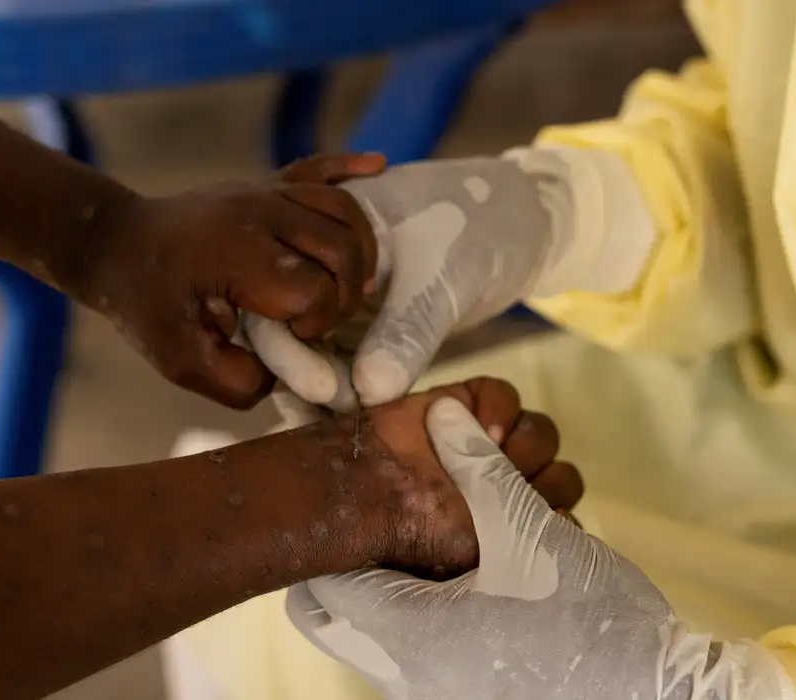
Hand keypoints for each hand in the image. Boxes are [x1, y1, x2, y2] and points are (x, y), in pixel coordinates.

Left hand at [64, 153, 384, 408]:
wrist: (116, 243)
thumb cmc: (148, 305)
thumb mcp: (180, 362)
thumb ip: (238, 382)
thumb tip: (288, 374)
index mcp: (238, 254)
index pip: (315, 289)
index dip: (318, 324)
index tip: (293, 338)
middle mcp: (258, 214)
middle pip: (343, 247)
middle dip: (347, 293)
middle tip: (324, 319)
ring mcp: (265, 193)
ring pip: (344, 210)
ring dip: (362, 250)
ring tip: (354, 284)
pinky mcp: (267, 184)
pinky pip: (318, 167)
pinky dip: (351, 167)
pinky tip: (379, 165)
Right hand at [249, 152, 577, 407]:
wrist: (518, 224)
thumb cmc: (477, 227)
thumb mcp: (441, 277)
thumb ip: (406, 331)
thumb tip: (368, 392)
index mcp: (315, 231)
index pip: (276, 294)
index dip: (290, 347)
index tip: (325, 390)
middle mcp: (314, 265)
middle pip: (283, 328)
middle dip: (303, 377)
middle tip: (339, 415)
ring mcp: (336, 298)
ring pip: (311, 353)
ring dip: (322, 392)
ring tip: (344, 430)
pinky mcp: (362, 326)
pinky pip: (342, 363)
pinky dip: (346, 391)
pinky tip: (357, 422)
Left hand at [288, 399, 793, 699]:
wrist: (653, 697)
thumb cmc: (589, 622)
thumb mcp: (531, 531)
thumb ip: (480, 468)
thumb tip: (443, 414)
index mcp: (406, 632)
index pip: (317, 585)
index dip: (335, 532)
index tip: (364, 497)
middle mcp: (403, 672)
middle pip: (336, 611)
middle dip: (360, 557)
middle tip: (397, 518)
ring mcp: (430, 690)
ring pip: (379, 628)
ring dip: (402, 578)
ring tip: (445, 540)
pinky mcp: (461, 694)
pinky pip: (417, 648)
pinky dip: (432, 607)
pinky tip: (479, 577)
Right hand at [354, 377, 582, 578]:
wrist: (364, 492)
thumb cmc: (420, 534)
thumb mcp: (480, 547)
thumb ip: (530, 531)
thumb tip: (567, 518)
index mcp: (510, 532)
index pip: (565, 520)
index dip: (557, 515)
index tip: (539, 520)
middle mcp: (504, 488)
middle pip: (561, 476)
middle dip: (543, 482)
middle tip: (508, 489)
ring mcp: (487, 445)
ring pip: (541, 433)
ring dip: (526, 444)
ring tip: (493, 454)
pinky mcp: (468, 404)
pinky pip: (505, 395)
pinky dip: (498, 407)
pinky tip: (480, 426)